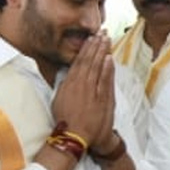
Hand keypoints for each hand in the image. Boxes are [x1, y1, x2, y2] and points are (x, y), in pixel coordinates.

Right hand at [51, 33, 114, 148]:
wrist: (76, 137)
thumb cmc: (67, 120)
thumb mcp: (60, 99)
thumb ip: (65, 86)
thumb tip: (68, 75)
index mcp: (70, 83)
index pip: (79, 61)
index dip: (86, 48)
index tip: (91, 38)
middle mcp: (81, 85)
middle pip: (89, 60)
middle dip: (96, 45)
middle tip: (101, 32)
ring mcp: (92, 91)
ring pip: (97, 67)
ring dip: (102, 52)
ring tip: (106, 39)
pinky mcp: (102, 99)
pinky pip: (105, 80)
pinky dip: (107, 68)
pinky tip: (109, 58)